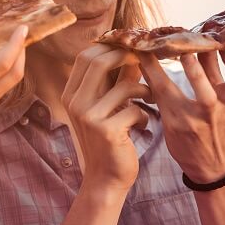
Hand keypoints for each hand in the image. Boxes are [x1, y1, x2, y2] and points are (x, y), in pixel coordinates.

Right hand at [62, 44, 150, 194]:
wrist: (105, 178)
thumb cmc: (109, 138)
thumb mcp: (107, 106)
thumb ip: (116, 80)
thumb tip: (133, 53)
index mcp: (71, 93)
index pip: (85, 56)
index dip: (109, 46)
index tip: (130, 47)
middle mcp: (75, 102)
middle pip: (99, 62)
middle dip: (126, 57)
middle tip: (145, 61)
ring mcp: (88, 116)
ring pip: (124, 86)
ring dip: (145, 90)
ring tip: (152, 98)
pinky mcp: (106, 131)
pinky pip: (134, 110)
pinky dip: (145, 115)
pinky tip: (143, 124)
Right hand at [138, 47, 224, 182]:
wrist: (214, 168)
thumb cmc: (186, 146)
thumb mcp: (166, 125)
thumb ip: (161, 95)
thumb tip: (148, 63)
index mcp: (177, 120)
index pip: (161, 86)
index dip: (150, 65)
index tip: (142, 47)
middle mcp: (200, 113)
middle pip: (196, 81)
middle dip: (187, 59)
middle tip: (177, 41)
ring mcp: (220, 108)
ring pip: (217, 77)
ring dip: (207, 54)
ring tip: (199, 36)